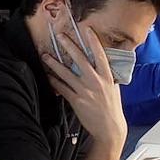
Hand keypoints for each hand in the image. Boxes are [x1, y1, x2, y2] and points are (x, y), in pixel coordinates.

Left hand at [42, 25, 126, 147]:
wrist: (110, 128)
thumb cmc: (112, 108)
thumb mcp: (114, 88)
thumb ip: (107, 76)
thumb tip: (104, 64)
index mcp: (107, 77)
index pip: (100, 55)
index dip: (93, 42)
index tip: (87, 30)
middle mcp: (96, 82)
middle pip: (80, 60)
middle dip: (69, 46)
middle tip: (60, 36)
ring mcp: (85, 91)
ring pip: (66, 73)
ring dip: (54, 63)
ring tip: (45, 55)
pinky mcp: (76, 101)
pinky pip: (62, 88)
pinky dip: (54, 81)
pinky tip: (47, 75)